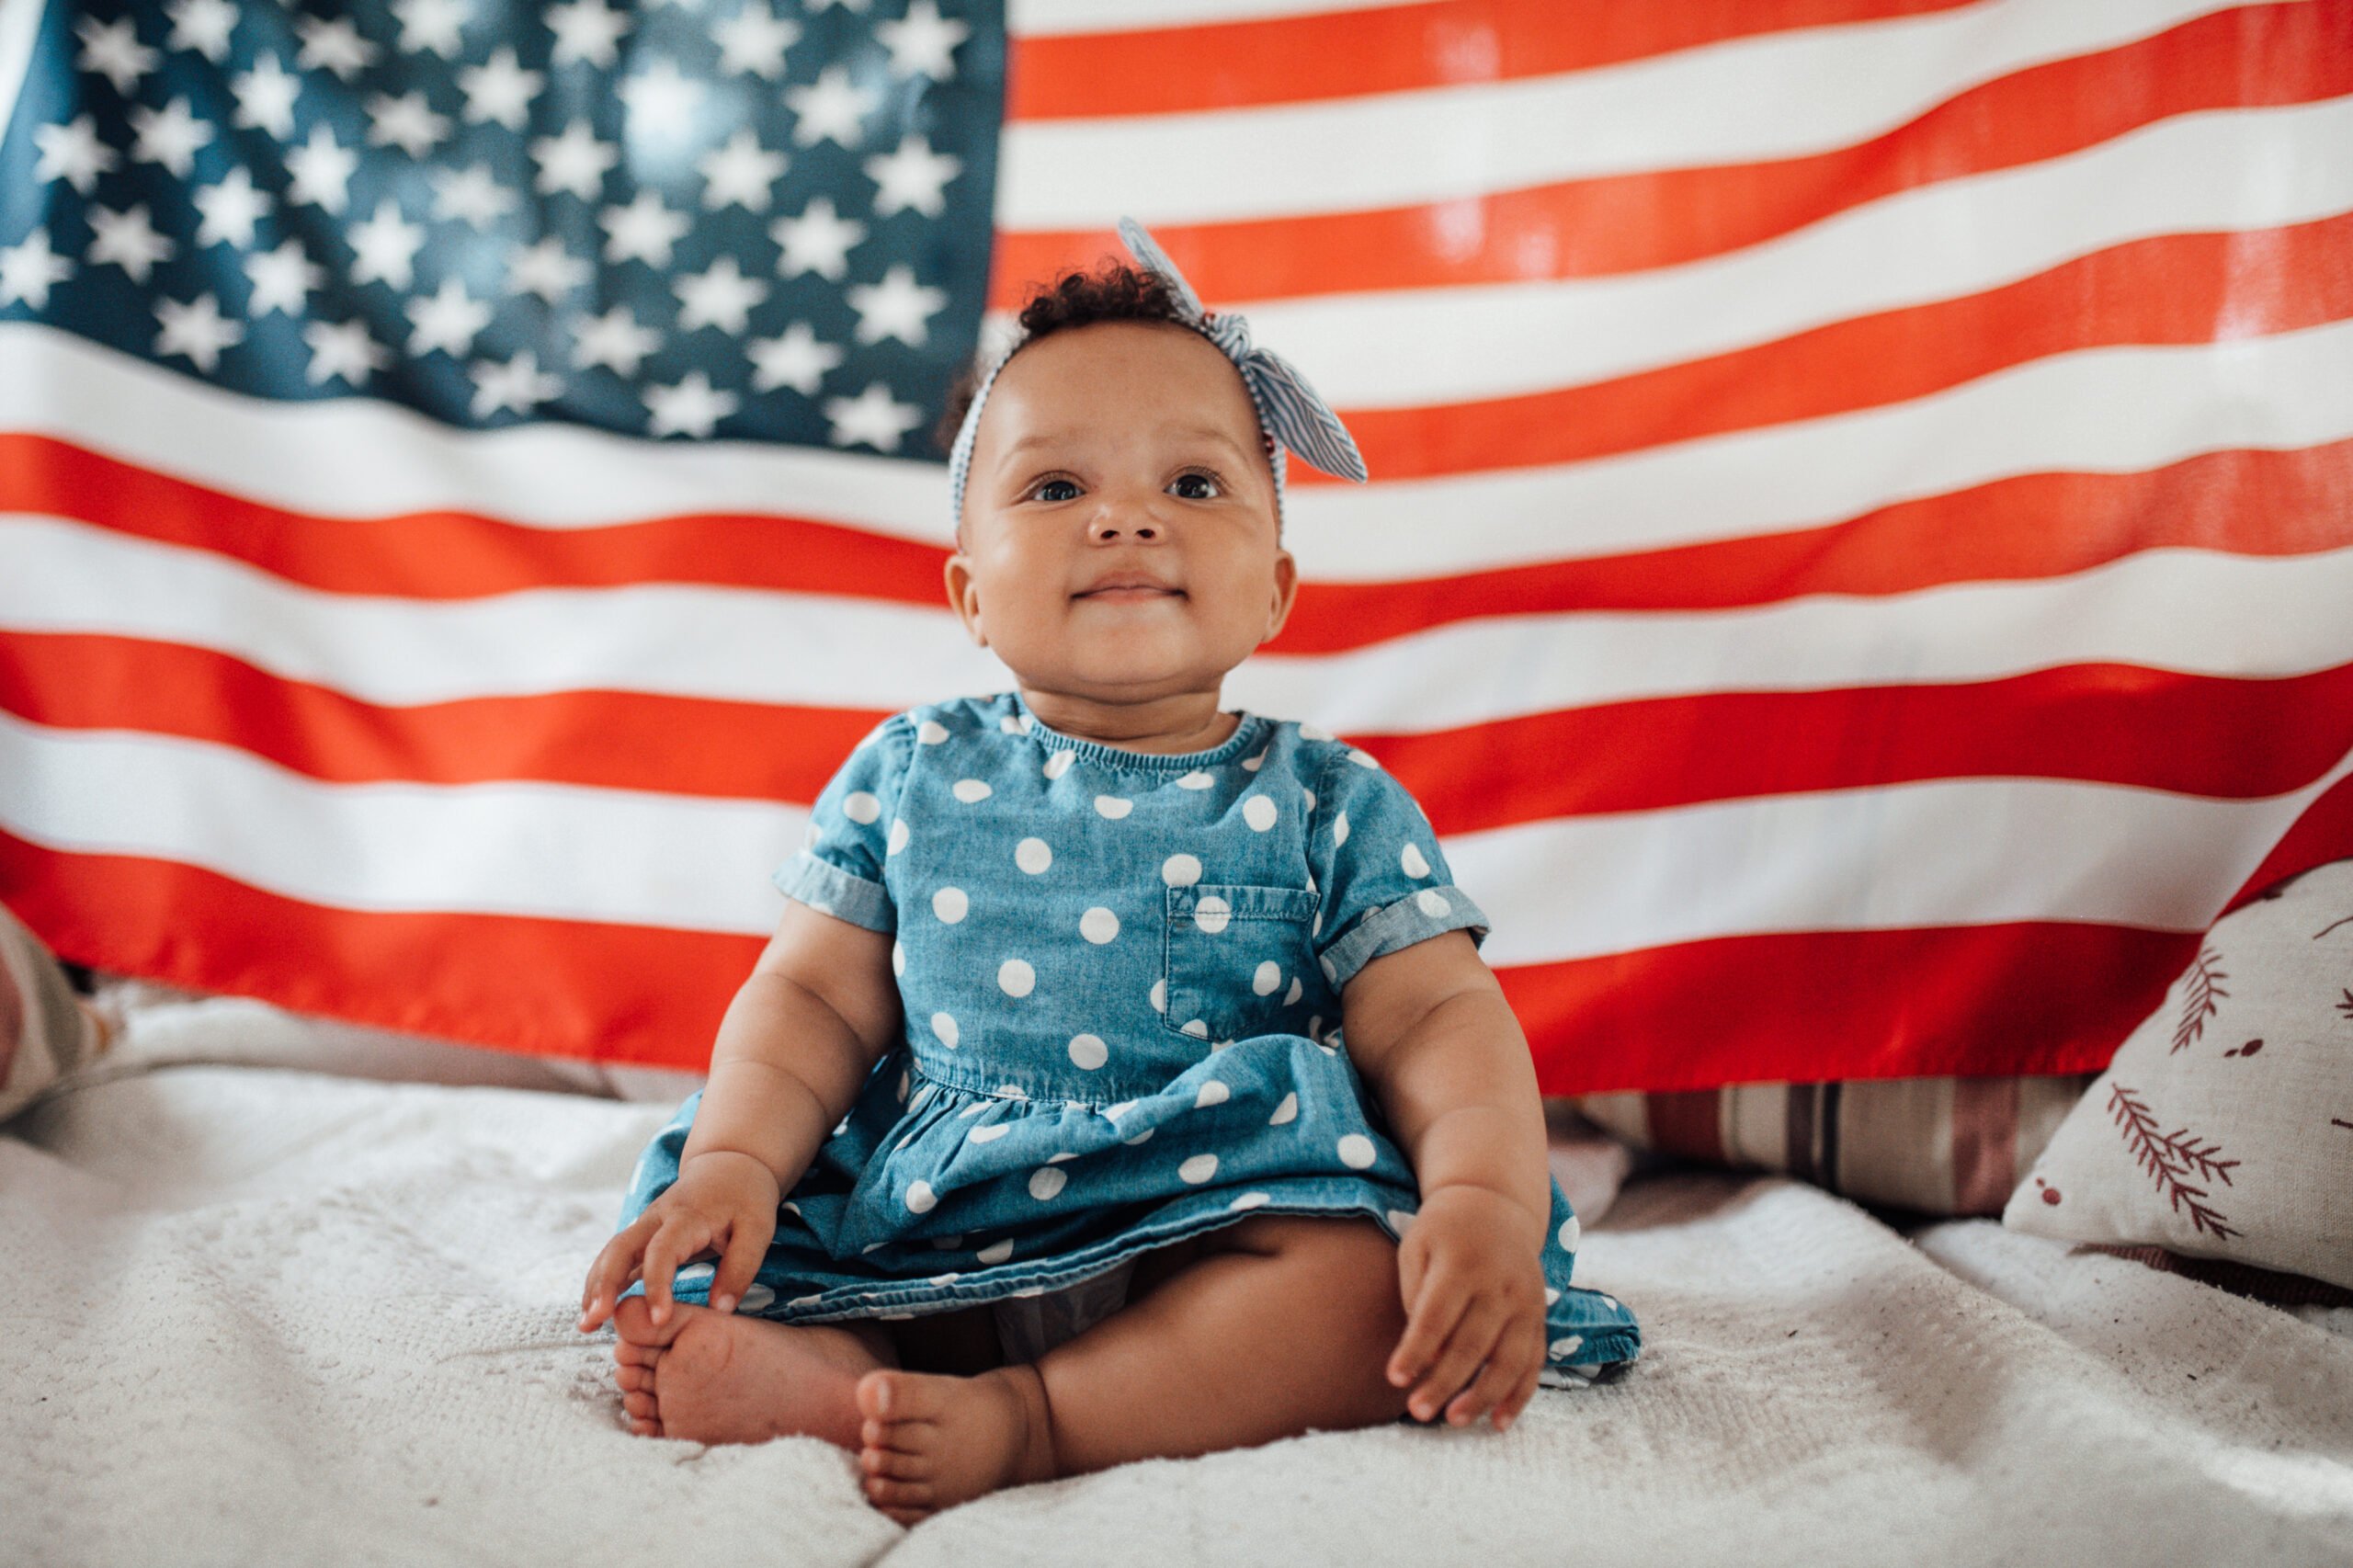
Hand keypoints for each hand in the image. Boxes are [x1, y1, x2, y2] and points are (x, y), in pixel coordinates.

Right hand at [578, 1149, 781, 1332]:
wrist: (730, 1164)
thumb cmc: (746, 1199)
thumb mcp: (758, 1230)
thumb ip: (740, 1268)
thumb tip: (719, 1310)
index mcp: (686, 1216)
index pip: (662, 1252)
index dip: (657, 1286)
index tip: (658, 1321)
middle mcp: (657, 1217)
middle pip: (620, 1248)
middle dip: (605, 1284)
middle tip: (596, 1320)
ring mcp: (645, 1225)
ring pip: (611, 1253)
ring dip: (596, 1287)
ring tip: (587, 1324)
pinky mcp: (643, 1235)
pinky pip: (617, 1259)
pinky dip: (603, 1283)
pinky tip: (595, 1311)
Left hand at [1385, 1184, 1549, 1431]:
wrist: (1495, 1205)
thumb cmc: (1442, 1233)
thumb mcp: (1417, 1247)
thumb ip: (1416, 1298)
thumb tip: (1427, 1359)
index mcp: (1462, 1263)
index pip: (1436, 1316)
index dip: (1415, 1350)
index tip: (1395, 1379)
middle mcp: (1501, 1284)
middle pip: (1472, 1344)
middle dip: (1445, 1383)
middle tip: (1417, 1412)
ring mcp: (1526, 1302)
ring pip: (1509, 1360)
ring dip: (1483, 1397)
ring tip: (1454, 1421)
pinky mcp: (1539, 1317)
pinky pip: (1534, 1363)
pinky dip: (1519, 1395)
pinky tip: (1498, 1422)